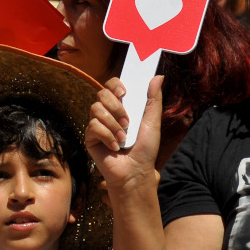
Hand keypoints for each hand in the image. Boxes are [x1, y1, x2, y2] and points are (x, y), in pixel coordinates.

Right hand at [85, 76, 162, 194]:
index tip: (124, 92)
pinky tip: (115, 147)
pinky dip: (106, 136)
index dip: (115, 84)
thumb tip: (158, 76)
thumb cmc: (145, 150)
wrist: (136, 172)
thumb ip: (154, 100)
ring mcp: (98, 126)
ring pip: (96, 108)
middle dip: (115, 106)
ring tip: (123, 138)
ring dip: (112, 124)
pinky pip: (93, 126)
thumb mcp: (153, 122)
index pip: (112, 86)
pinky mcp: (90, 138)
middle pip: (101, 94)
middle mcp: (108, 114)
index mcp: (122, 107)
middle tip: (127, 121)